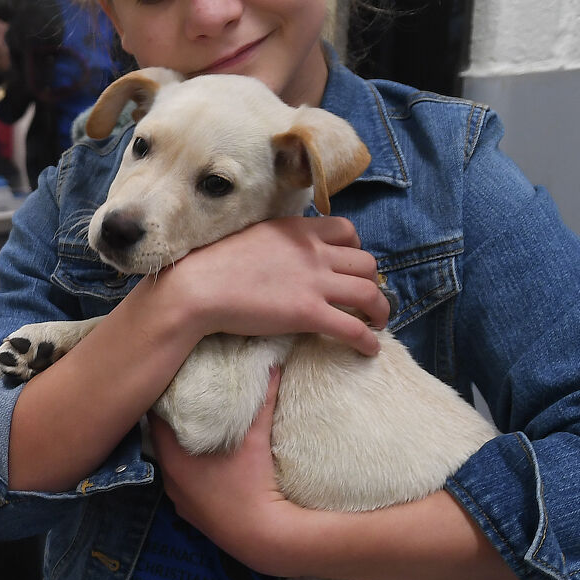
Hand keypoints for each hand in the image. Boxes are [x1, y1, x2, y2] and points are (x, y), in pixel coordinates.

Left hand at [152, 368, 307, 575]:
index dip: (165, 397)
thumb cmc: (254, 483)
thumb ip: (262, 398)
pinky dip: (189, 470)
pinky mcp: (190, 513)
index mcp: (173, 455)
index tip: (176, 380)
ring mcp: (177, 498)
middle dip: (174, 419)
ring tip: (196, 427)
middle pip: (162, 438)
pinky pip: (182, 483)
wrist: (261, 536)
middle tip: (187, 397)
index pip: (156, 416)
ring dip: (181, 446)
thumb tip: (271, 364)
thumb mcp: (257, 436)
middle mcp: (168, 477)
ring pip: (171, 462)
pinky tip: (205, 463)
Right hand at [160, 217, 387, 354]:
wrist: (199, 287)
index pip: (348, 231)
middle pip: (366, 263)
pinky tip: (370, 349)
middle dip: (372, 281)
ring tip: (378, 322)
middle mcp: (314, 253)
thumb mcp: (254, 236)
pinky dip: (368, 340)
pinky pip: (353, 327)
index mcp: (299, 231)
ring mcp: (315, 283)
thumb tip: (283, 252)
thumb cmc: (214, 264)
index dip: (356, 249)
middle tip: (365, 297)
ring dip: (380, 310)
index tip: (351, 265)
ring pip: (369, 293)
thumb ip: (278, 241)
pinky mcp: (309, 314)